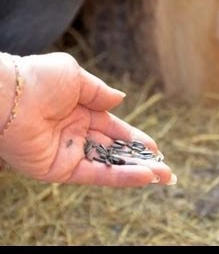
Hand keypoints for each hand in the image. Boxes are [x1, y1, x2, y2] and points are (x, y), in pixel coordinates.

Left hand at [0, 52, 175, 186]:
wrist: (8, 96)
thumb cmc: (39, 79)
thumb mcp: (76, 77)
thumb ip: (99, 92)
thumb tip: (120, 99)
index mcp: (80, 112)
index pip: (115, 129)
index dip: (135, 140)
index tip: (155, 148)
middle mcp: (77, 134)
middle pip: (116, 151)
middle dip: (142, 160)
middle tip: (166, 170)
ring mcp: (69, 153)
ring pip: (110, 165)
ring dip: (137, 172)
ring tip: (164, 176)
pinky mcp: (61, 170)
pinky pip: (97, 174)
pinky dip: (121, 177)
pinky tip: (144, 176)